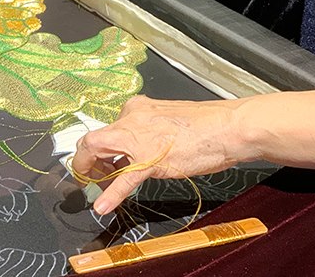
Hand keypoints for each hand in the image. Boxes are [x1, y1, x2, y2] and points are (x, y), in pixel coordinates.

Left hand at [70, 95, 247, 214]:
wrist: (227, 127)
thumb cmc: (207, 125)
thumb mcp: (168, 120)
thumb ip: (149, 130)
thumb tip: (140, 146)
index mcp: (138, 108)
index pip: (108, 127)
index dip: (98, 147)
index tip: (99, 159)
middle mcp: (132, 118)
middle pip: (94, 139)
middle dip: (88, 159)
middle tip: (91, 174)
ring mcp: (138, 138)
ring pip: (99, 152)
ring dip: (94, 172)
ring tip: (94, 186)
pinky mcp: (149, 159)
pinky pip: (123, 179)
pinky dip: (111, 194)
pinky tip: (103, 205)